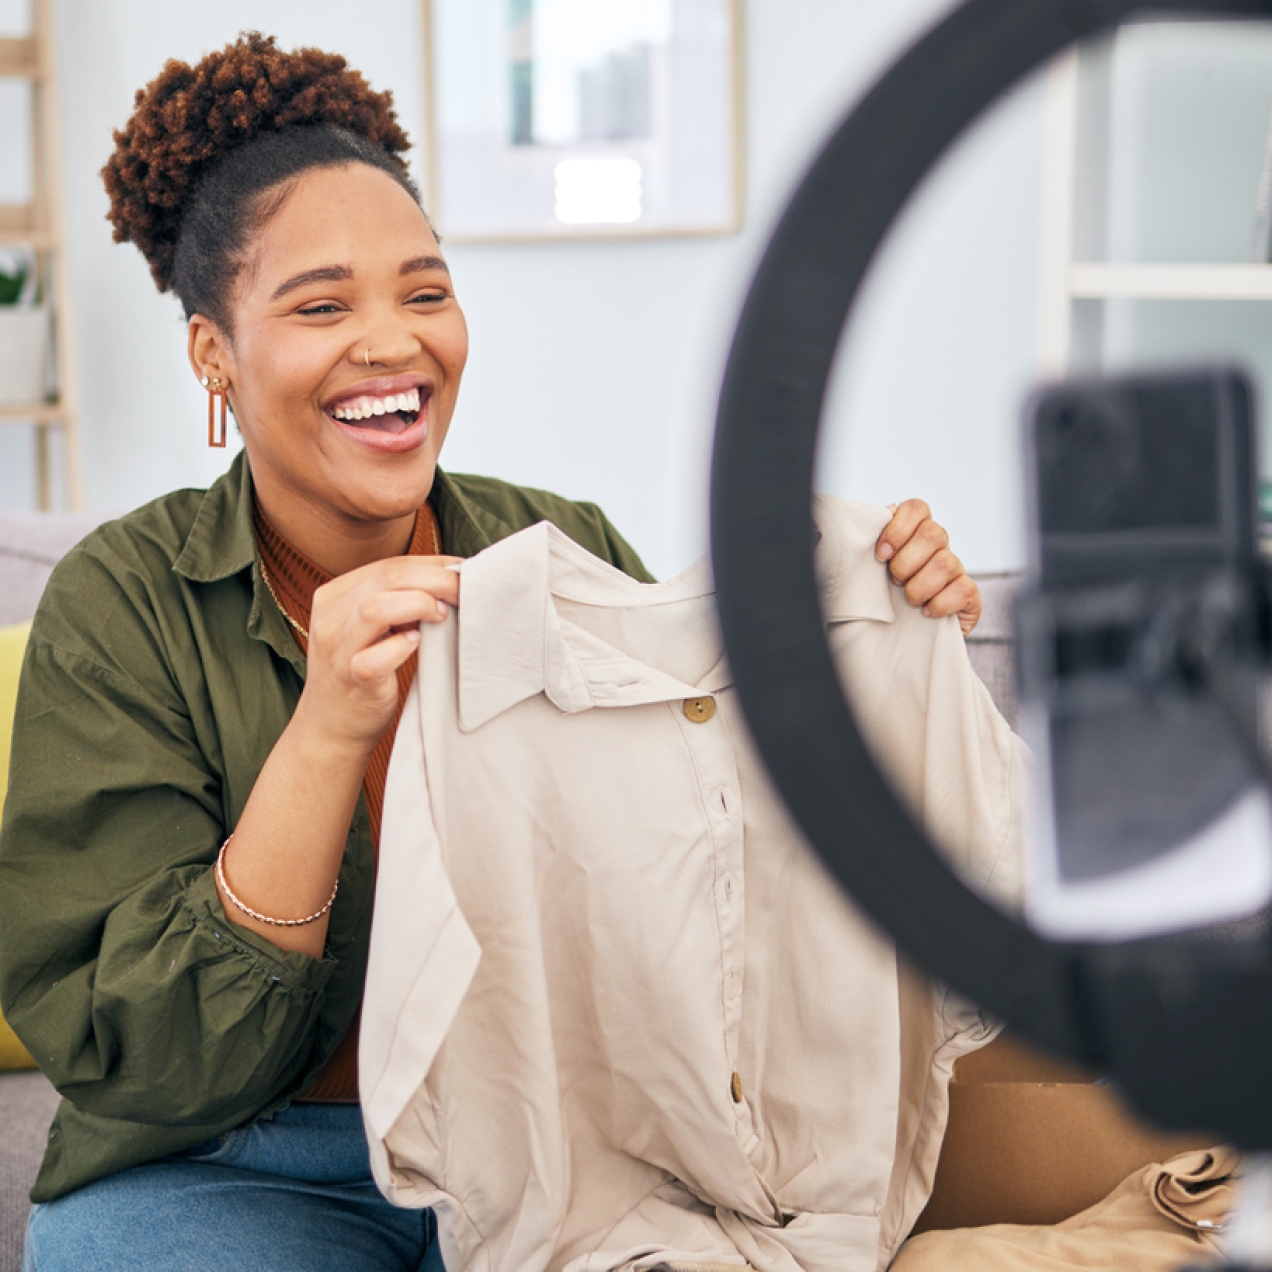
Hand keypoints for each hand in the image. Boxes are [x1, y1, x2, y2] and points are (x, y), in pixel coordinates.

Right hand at [296, 555, 461, 753]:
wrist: (329, 728)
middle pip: (388, 578)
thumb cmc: (362, 674)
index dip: (433, 565)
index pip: (390, 566)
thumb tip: (450, 580)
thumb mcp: (372, 628)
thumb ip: (397, 603)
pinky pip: (373, 659)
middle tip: (467, 591)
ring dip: (419, 604)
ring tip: (443, 616)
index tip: (465, 572)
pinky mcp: (350, 680)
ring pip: (375, 608)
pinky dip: (400, 648)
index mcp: (335, 596)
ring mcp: (337, 650)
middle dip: (437, 580)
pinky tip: (416, 645)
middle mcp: (330, 617)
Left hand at [875, 499, 980, 635]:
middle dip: (906, 562)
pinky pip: (963, 590)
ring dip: (919, 586)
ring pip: (945, 563)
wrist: (907, 631)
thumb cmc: (887, 594)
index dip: (898, 529)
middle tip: (895, 580)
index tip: (881, 555)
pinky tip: (927, 612)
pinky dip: (940, 604)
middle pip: (933, 533)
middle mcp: (940, 545)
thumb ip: (876, 544)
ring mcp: (957, 568)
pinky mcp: (969, 594)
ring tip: (909, 600)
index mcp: (916, 532)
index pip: (917, 508)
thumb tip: (880, 517)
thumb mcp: (876, 568)